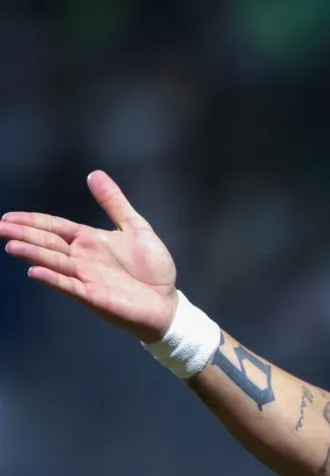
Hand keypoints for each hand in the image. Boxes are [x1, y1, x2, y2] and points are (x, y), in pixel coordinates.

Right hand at [0, 171, 177, 342]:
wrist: (167, 301)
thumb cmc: (152, 267)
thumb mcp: (136, 228)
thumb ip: (114, 203)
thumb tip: (94, 174)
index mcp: (90, 241)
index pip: (56, 227)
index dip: (33, 221)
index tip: (8, 217)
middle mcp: (82, 258)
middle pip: (49, 243)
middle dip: (24, 235)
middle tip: (0, 227)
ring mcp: (85, 278)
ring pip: (55, 263)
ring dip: (34, 254)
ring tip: (12, 245)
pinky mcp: (93, 296)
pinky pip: (70, 286)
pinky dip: (53, 279)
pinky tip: (36, 271)